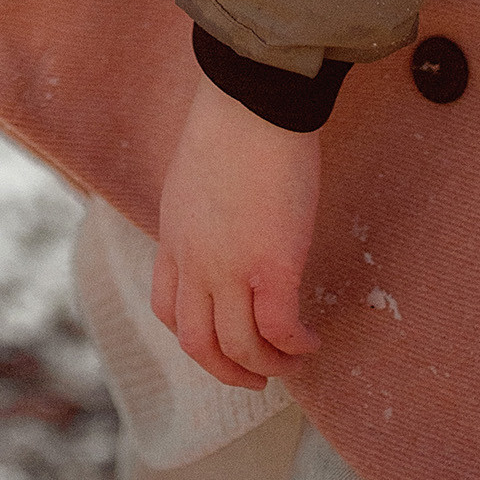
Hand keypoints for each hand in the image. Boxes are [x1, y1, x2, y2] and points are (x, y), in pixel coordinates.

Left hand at [151, 77, 323, 388]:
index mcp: (174, 238)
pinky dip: (295, 346)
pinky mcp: (272, 265)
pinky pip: (279, 329)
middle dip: (226, 371)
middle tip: (254, 379)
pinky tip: (311, 341)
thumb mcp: (194, 176)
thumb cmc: (233, 123)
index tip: (222, 339)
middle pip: (197, 342)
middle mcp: (194, 261)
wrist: (253, 100)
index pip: (169, 308)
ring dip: (266, 367)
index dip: (195, 336)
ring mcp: (230, 268)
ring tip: (291, 363)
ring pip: (238, 347)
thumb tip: (224, 224)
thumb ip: (200, 212)